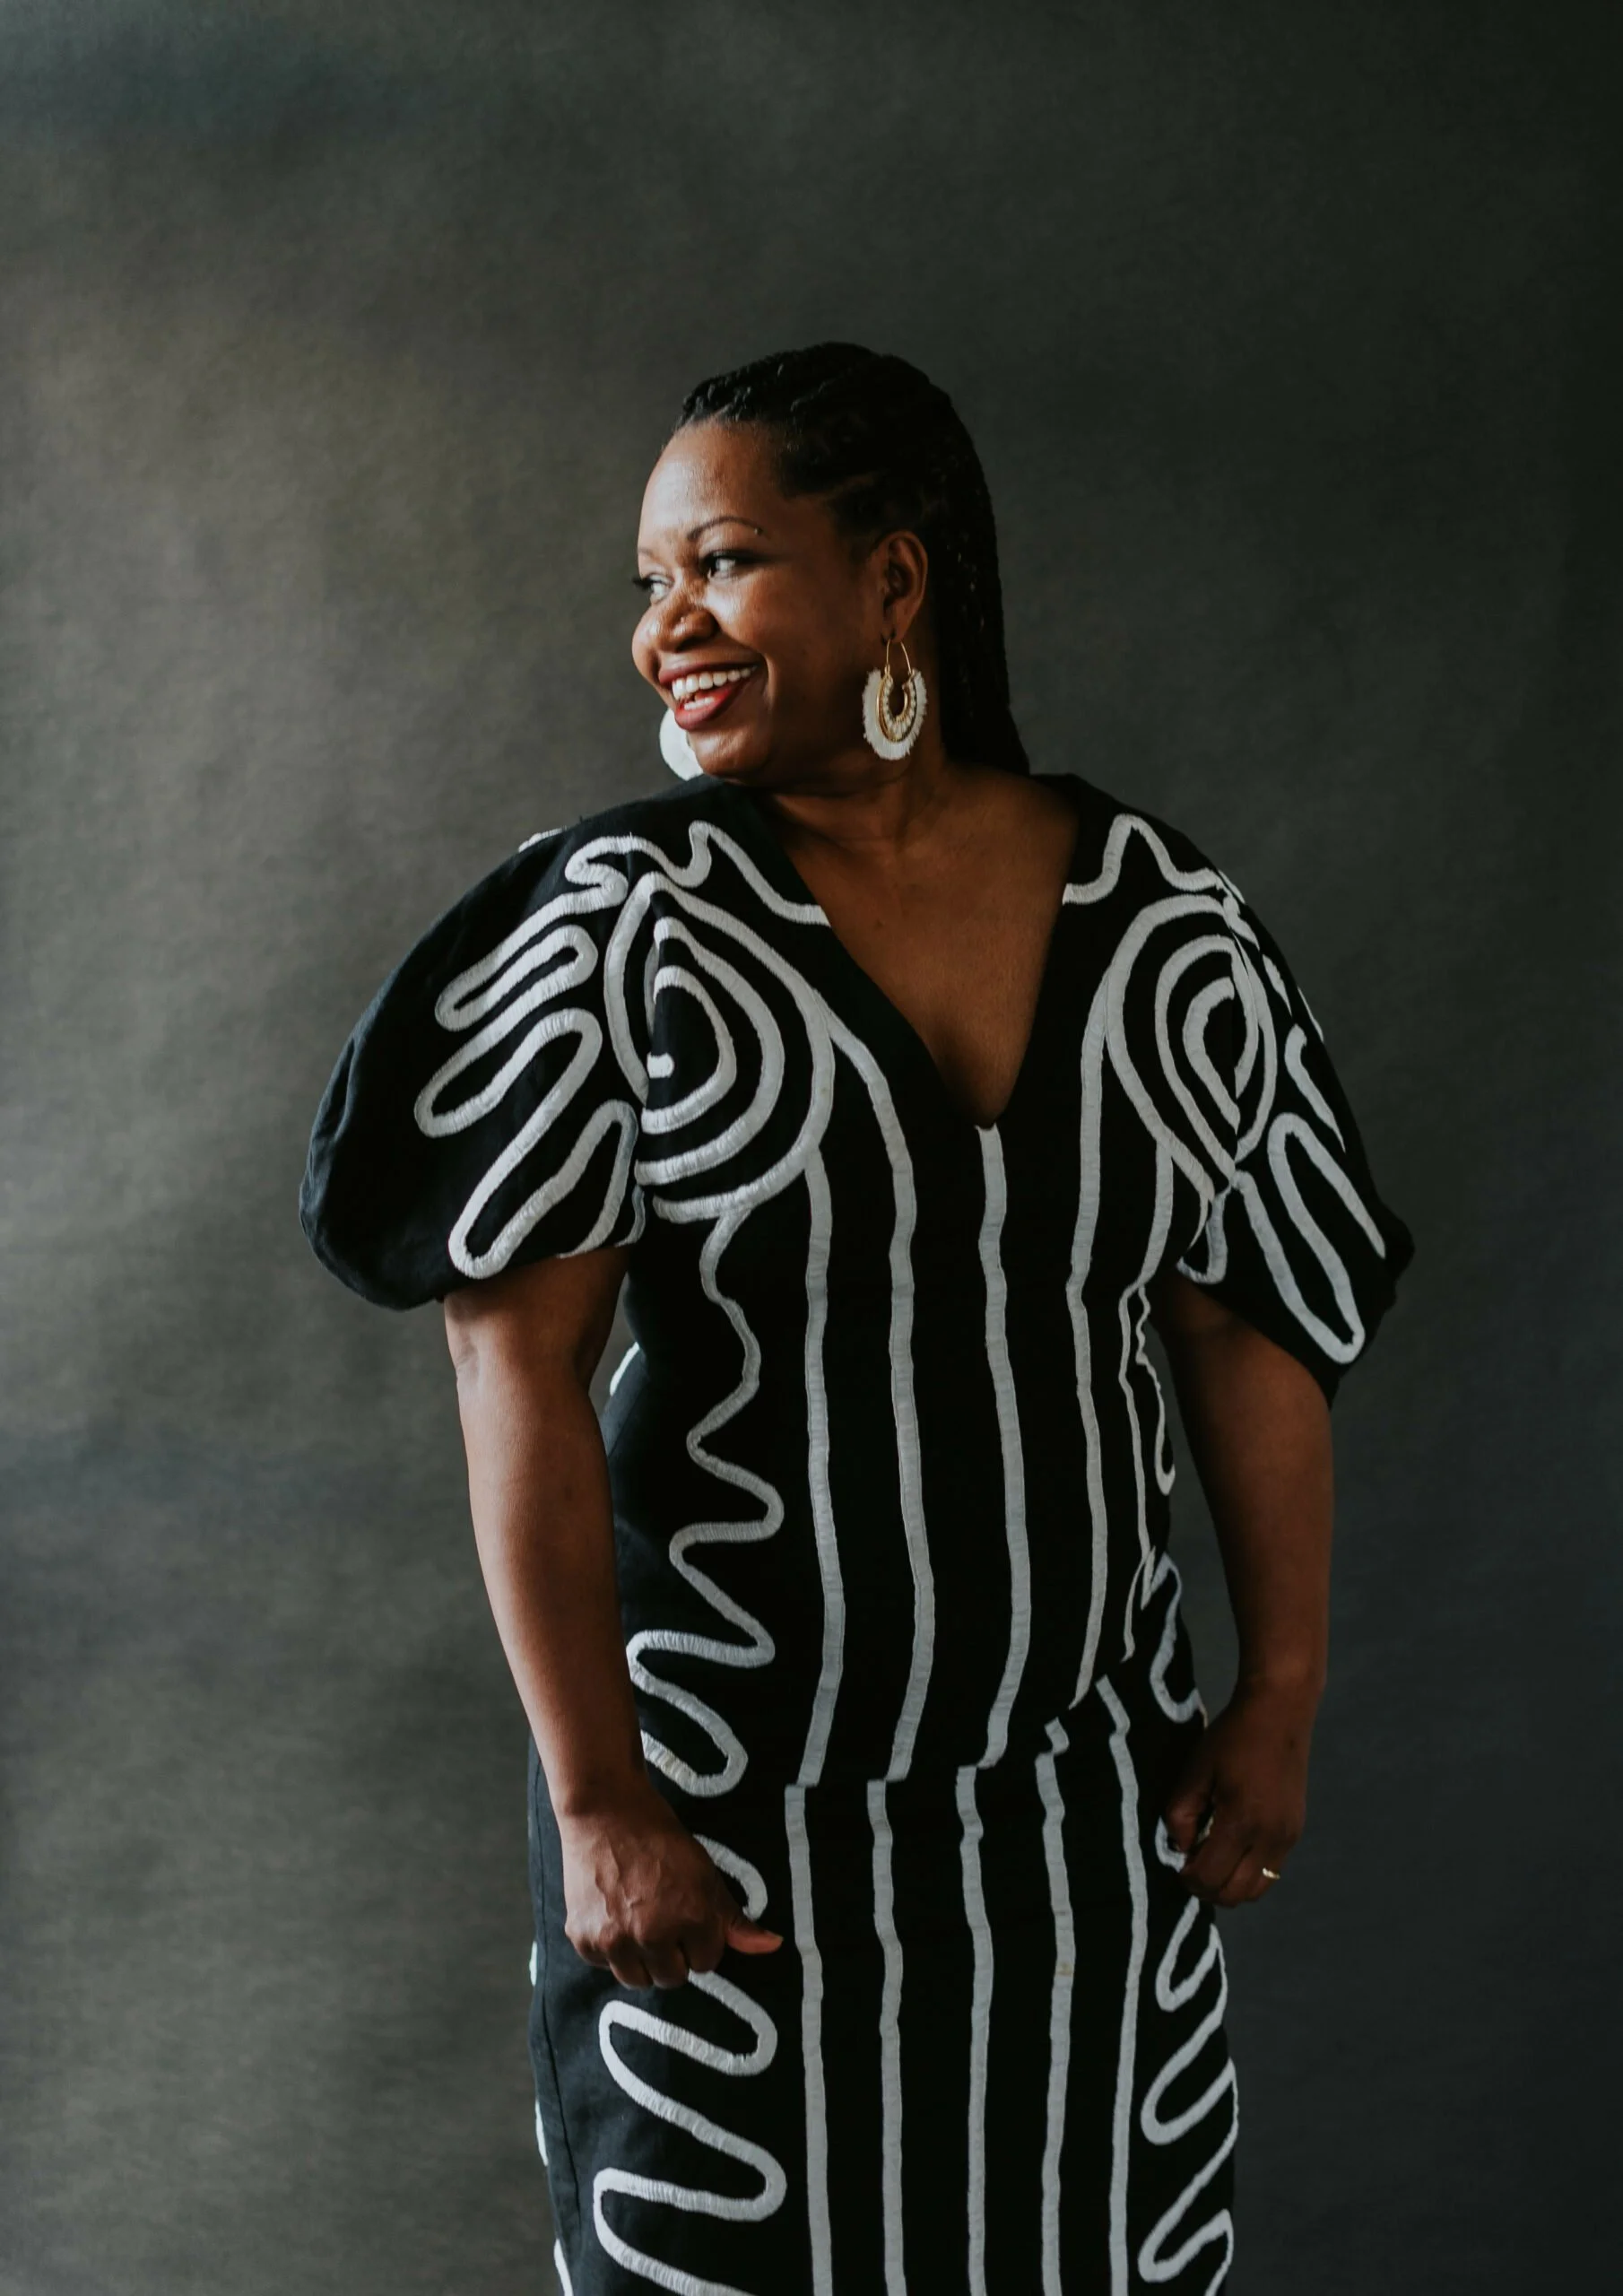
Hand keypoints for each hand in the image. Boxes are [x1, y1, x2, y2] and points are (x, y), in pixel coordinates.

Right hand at [558, 1777, 783, 1987]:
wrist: (606, 1810)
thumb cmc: (661, 1839)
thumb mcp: (706, 1874)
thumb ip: (735, 1921)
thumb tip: (772, 1947)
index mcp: (692, 1919)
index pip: (707, 1962)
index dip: (699, 1939)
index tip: (687, 1916)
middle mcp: (654, 1935)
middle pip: (673, 1978)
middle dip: (671, 1954)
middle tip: (661, 1917)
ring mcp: (615, 1940)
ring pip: (638, 1980)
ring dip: (641, 1959)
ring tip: (637, 1921)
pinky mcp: (584, 1939)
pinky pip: (604, 1965)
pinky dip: (608, 1948)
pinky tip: (612, 1914)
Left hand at [1162, 1682, 1317, 1906]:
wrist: (1279, 1712)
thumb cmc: (1232, 1737)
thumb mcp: (1196, 1770)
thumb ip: (1181, 1814)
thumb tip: (1181, 1849)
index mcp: (1242, 1821)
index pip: (1210, 1877)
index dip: (1187, 1878)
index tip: (1176, 1862)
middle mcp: (1271, 1837)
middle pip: (1235, 1895)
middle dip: (1207, 1888)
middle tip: (1191, 1865)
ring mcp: (1288, 1837)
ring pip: (1256, 1890)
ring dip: (1230, 1884)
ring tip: (1212, 1857)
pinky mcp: (1296, 1831)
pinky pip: (1270, 1872)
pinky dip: (1248, 1871)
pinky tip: (1233, 1845)